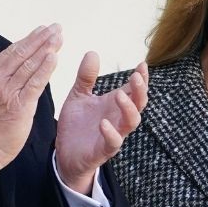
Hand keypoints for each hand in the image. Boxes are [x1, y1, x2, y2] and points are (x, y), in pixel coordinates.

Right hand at [0, 24, 61, 178]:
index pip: (12, 51)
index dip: (30, 38)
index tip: (43, 29)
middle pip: (22, 53)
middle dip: (41, 38)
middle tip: (56, 27)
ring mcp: (7, 92)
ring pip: (30, 65)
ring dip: (46, 48)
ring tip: (59, 37)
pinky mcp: (19, 105)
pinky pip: (35, 82)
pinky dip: (45, 68)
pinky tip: (54, 57)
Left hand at [55, 55, 147, 193]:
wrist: (64, 154)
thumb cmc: (76, 125)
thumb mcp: (78, 96)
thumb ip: (86, 77)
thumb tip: (92, 52)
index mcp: (114, 104)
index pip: (134, 89)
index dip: (142, 78)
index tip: (142, 64)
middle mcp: (118, 118)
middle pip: (139, 104)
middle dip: (140, 90)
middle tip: (136, 76)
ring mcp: (113, 134)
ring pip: (131, 122)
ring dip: (129, 109)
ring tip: (119, 96)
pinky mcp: (103, 150)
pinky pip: (113, 143)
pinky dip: (111, 133)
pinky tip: (103, 123)